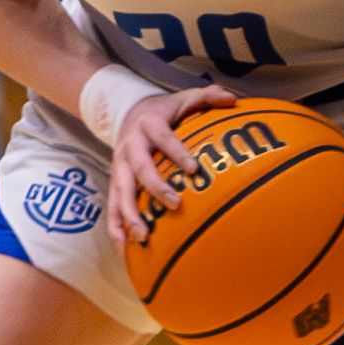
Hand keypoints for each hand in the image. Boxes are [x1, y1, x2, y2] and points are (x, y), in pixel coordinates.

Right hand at [105, 81, 241, 248]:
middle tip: (174, 204)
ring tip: (142, 236)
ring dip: (129, 215)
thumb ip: (207, 96)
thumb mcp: (183, 98)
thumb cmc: (163, 112)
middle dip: (155, 187)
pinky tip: (123, 248)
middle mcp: (130, 146)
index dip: (177, 151)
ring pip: (121, 192)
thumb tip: (231, 98)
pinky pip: (112, 206)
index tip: (194, 168)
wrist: (125, 113)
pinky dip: (115, 227)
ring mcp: (119, 167)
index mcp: (148, 125)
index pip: (164, 138)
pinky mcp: (115, 182)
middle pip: (139, 168)